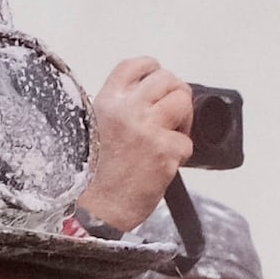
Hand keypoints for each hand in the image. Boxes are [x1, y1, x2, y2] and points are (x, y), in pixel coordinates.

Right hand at [74, 57, 194, 234]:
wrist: (95, 212)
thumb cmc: (93, 179)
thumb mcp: (93, 131)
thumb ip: (117, 112)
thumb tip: (147, 103)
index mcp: (106, 103)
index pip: (134, 66)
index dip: (152, 68)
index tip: (158, 79)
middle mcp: (126, 110)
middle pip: (166, 79)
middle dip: (176, 92)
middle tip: (174, 112)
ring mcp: (147, 129)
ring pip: (182, 102)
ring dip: (184, 119)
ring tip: (173, 135)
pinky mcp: (164, 152)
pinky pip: (186, 142)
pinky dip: (180, 154)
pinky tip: (165, 164)